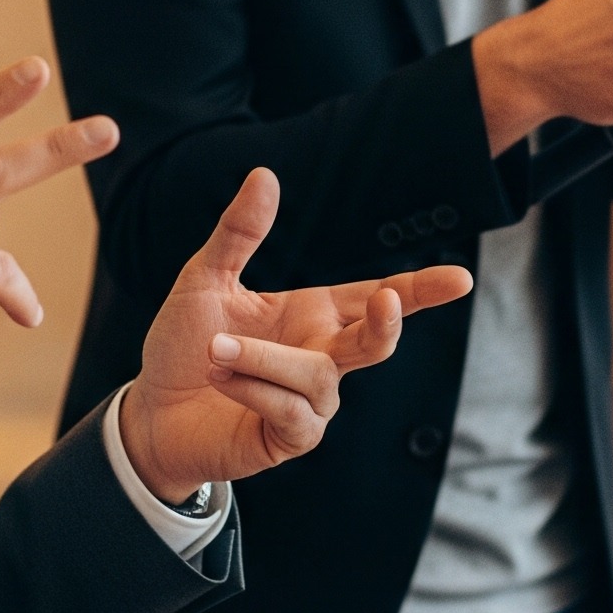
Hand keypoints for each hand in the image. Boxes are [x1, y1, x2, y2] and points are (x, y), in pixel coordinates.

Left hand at [117, 169, 472, 503]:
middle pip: (377, 340)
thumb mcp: (205, 278)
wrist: (152, 410)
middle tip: (385, 301)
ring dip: (263, 359)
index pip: (377, 295)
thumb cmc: (185, 343)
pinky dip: (254, 390)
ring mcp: (313, 402)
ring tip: (215, 352)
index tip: (461, 279)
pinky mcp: (291, 438)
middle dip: (389, 322)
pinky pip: (293, 412)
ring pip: (318, 376)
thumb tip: (265, 175)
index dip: (421, 289)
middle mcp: (323, 356)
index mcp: (313, 313)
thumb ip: (239, 233)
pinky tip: (222, 380)